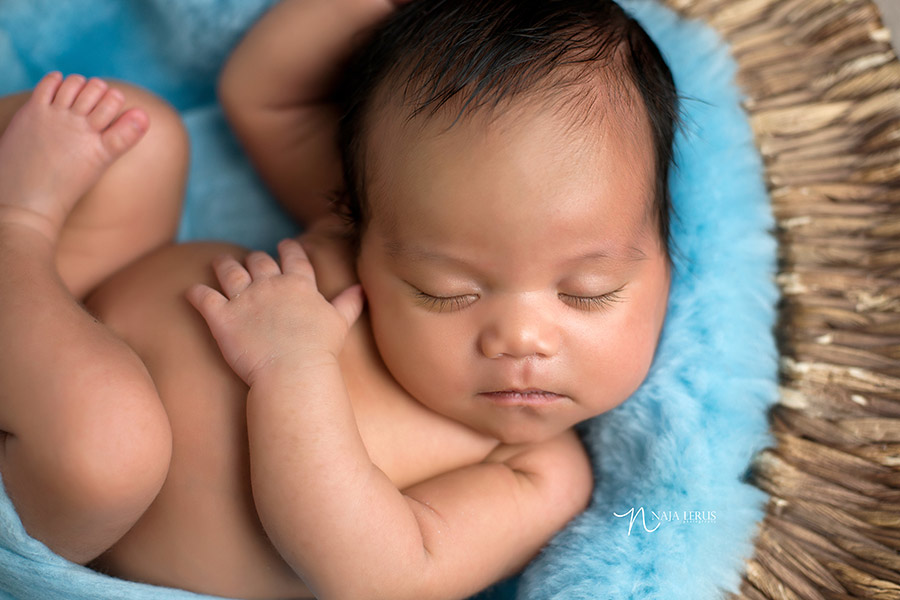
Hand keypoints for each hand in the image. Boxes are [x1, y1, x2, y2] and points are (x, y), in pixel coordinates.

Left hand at [187, 238, 363, 385]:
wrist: (293, 370)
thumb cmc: (320, 350)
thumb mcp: (339, 323)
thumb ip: (348, 303)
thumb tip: (361, 289)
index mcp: (299, 284)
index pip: (293, 257)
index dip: (289, 249)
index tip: (285, 244)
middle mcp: (270, 285)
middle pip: (258, 261)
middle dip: (254, 259)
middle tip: (252, 260)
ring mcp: (244, 299)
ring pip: (228, 271)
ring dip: (222, 264)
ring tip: (219, 261)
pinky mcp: (221, 317)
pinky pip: (203, 297)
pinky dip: (195, 293)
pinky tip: (190, 291)